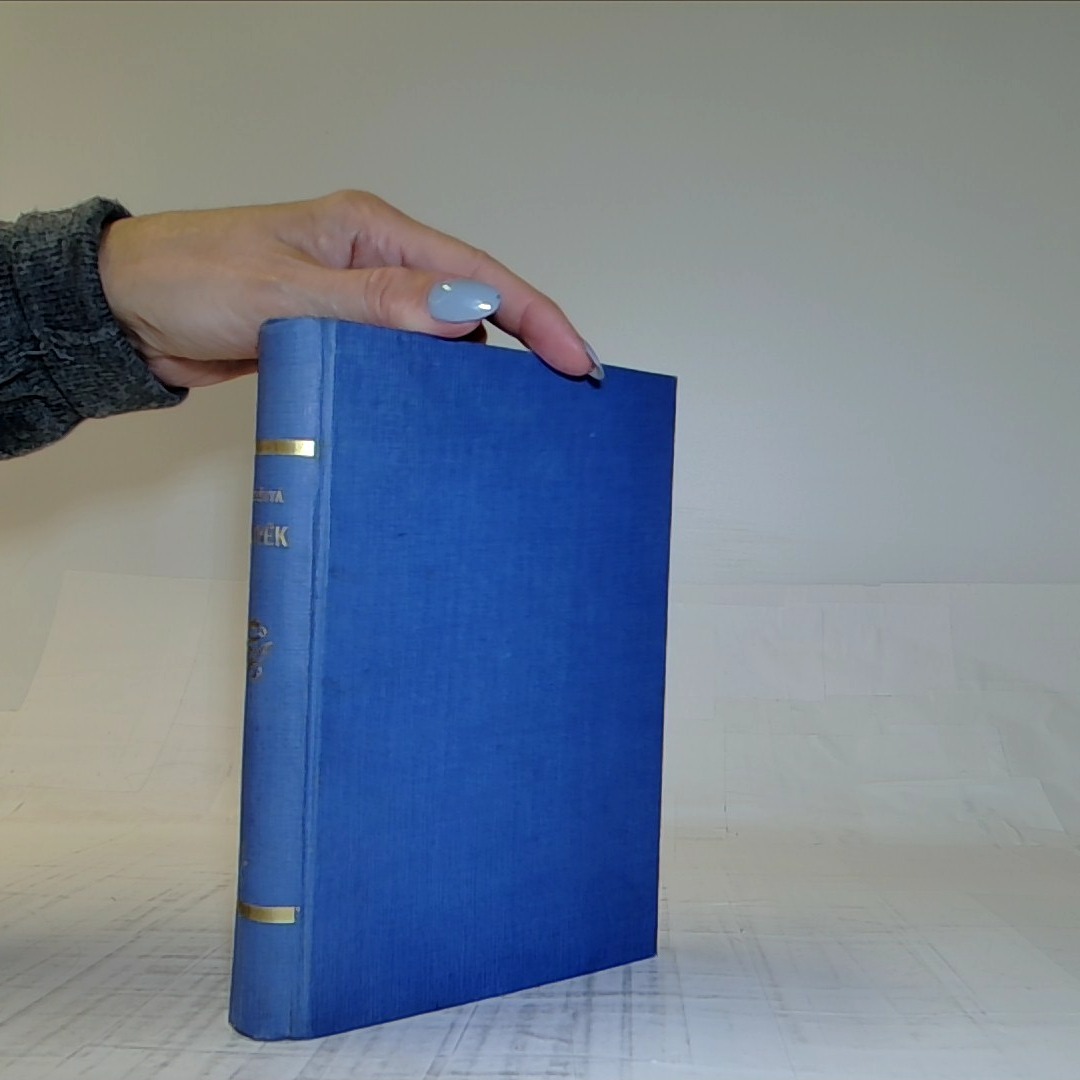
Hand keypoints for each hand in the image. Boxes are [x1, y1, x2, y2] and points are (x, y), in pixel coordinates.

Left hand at [97, 190, 599, 388]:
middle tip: (562, 396)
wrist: (128, 310)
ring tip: (514, 417)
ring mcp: (360, 302)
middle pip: (473, 302)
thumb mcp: (287, 292)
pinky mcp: (342, 337)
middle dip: (524, 343)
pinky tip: (443, 417)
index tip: (575, 359)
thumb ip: (377, 304)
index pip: (475, 274)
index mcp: (371, 232)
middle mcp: (375, 263)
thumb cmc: (192, 280)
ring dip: (475, 373)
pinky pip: (404, 360)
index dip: (535, 314)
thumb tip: (463, 312)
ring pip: (441, 338)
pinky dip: (429, 387)